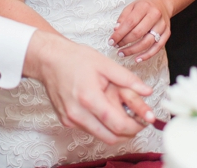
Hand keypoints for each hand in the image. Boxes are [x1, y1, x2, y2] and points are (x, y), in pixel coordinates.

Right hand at [23, 31, 153, 143]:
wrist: (49, 60)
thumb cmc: (74, 59)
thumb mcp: (105, 64)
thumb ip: (128, 79)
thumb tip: (147, 91)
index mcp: (89, 98)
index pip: (118, 125)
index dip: (136, 126)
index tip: (146, 121)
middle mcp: (78, 114)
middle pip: (111, 137)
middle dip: (129, 132)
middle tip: (138, 120)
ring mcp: (70, 119)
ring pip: (101, 136)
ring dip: (115, 130)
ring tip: (123, 113)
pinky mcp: (66, 121)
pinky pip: (89, 130)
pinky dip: (101, 126)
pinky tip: (105, 111)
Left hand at [111, 0, 170, 63]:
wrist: (162, 3)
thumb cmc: (144, 6)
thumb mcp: (132, 6)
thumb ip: (123, 18)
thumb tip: (116, 30)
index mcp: (144, 7)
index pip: (130, 22)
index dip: (119, 34)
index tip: (111, 41)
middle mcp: (155, 15)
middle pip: (138, 33)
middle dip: (125, 42)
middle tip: (116, 47)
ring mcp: (162, 25)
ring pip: (147, 42)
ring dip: (133, 50)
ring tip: (122, 53)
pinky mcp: (167, 33)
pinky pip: (157, 47)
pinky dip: (147, 55)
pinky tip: (137, 59)